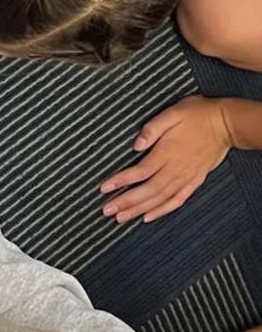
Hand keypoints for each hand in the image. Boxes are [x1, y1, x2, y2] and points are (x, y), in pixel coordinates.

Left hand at [99, 97, 233, 223]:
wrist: (227, 124)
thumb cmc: (198, 115)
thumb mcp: (172, 113)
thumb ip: (152, 129)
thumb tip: (136, 144)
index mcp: (167, 152)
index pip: (140, 171)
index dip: (121, 181)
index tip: (104, 188)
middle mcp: (176, 168)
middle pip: (148, 190)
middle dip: (126, 201)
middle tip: (107, 210)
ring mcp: (186, 176)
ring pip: (160, 198)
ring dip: (140, 209)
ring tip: (121, 218)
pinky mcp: (195, 180)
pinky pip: (178, 200)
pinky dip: (163, 210)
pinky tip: (149, 217)